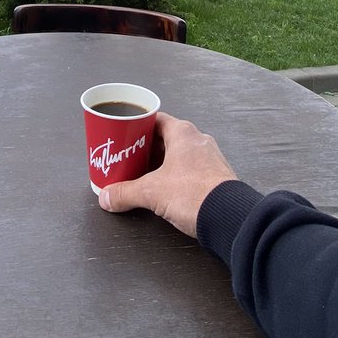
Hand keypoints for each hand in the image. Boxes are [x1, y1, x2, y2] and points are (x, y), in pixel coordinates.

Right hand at [99, 111, 237, 237]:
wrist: (229, 217)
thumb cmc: (197, 194)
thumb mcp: (151, 192)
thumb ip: (125, 193)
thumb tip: (108, 196)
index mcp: (182, 133)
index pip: (155, 119)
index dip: (136, 126)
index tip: (123, 135)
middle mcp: (197, 141)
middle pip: (165, 138)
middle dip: (145, 149)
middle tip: (128, 158)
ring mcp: (208, 159)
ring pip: (178, 155)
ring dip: (160, 164)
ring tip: (142, 176)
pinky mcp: (214, 177)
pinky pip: (190, 170)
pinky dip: (175, 176)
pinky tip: (164, 190)